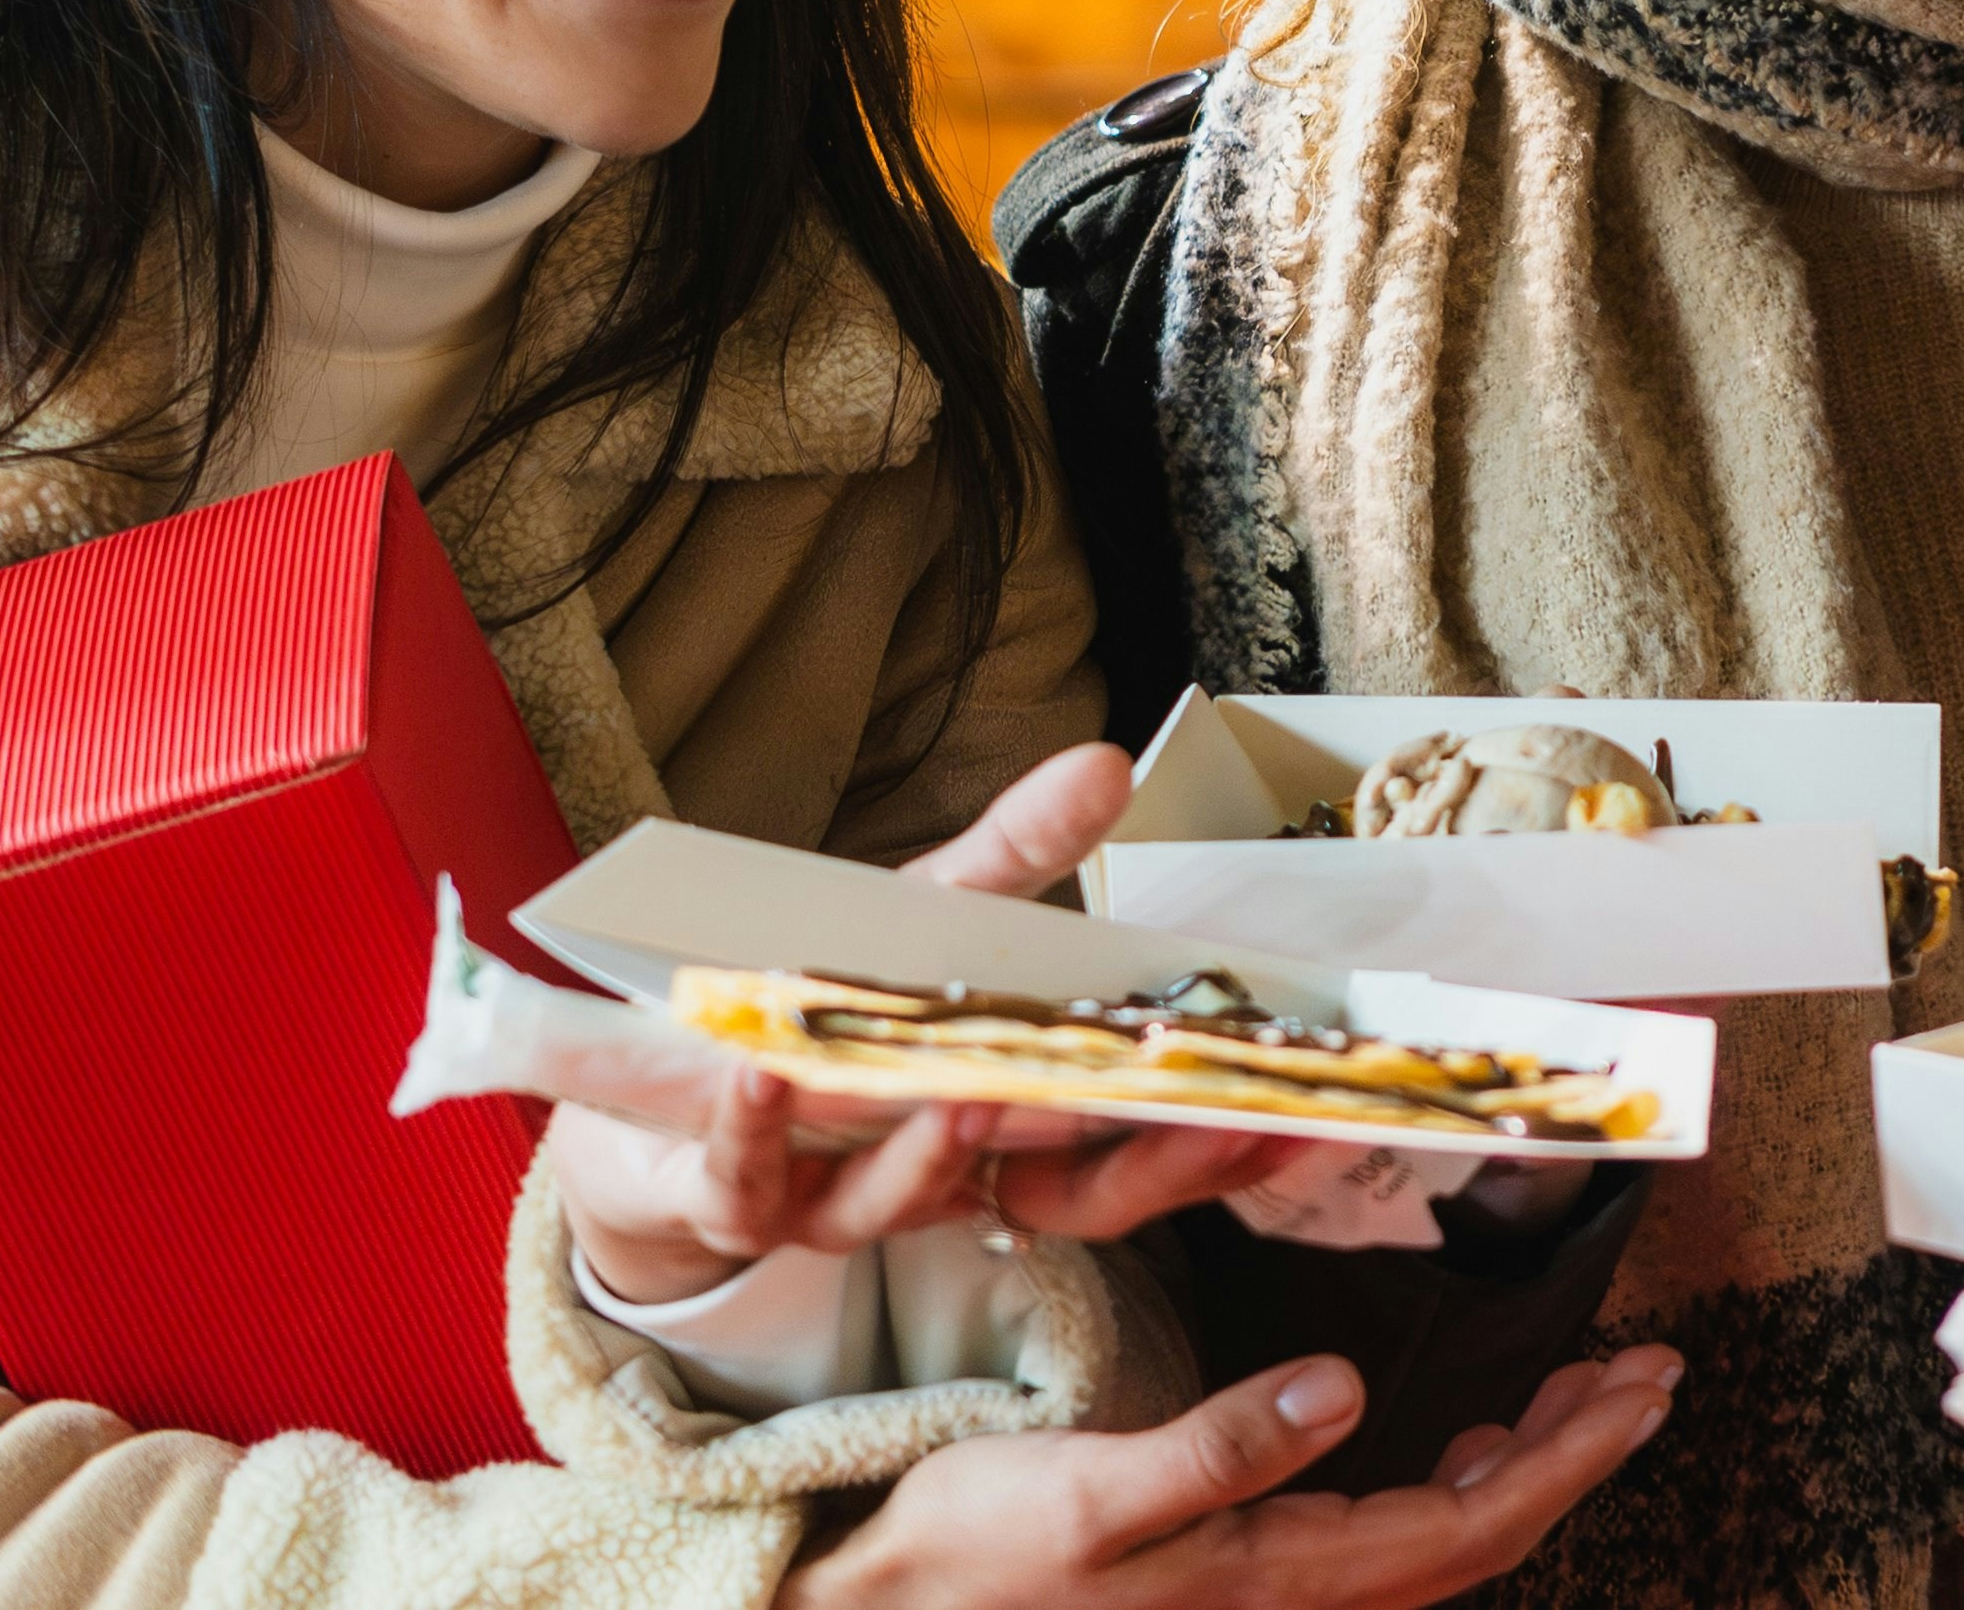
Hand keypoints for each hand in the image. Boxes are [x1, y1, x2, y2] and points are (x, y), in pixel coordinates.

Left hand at [569, 744, 1338, 1305]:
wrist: (650, 1088)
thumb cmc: (811, 1000)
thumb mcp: (922, 915)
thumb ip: (1013, 857)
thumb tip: (1110, 759)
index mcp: (1008, 1115)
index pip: (1146, 1150)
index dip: (1229, 1144)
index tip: (1314, 1121)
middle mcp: (945, 1172)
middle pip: (1072, 1199)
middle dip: (1153, 1171)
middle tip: (1215, 1123)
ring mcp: (841, 1196)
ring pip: (910, 1203)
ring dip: (938, 1152)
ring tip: (968, 1092)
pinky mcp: (732, 1193)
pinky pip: (748, 1183)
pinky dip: (758, 1130)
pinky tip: (767, 1069)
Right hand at [782, 1346, 1680, 1609]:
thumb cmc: (964, 1563)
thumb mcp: (1085, 1492)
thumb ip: (1220, 1449)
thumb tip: (1341, 1388)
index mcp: (1273, 1580)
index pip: (1470, 1524)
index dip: (1570, 1456)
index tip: (1646, 1385)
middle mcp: (1289, 1606)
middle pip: (1476, 1539)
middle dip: (1572, 1455)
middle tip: (1646, 1376)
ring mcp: (1266, 1603)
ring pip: (1436, 1548)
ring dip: (1518, 1470)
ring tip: (1576, 1399)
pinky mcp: (1233, 1588)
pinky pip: (1382, 1551)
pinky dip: (1444, 1492)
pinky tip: (1450, 1452)